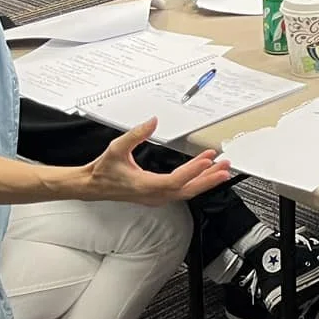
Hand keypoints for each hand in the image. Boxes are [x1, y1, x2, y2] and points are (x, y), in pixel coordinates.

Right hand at [83, 120, 231, 203]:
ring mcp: (157, 197)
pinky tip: (204, 171)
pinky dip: (195, 181)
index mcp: (145, 186)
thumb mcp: (117, 148)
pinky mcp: (158, 195)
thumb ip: (136, 134)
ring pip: (186, 191)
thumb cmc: (103, 170)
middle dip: (208, 179)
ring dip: (205, 180)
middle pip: (187, 190)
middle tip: (225, 167)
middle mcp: (154, 195)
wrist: (93, 186)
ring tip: (221, 168)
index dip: (193, 171)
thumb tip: (153, 121)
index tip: (207, 160)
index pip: (175, 181)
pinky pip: (182, 190)